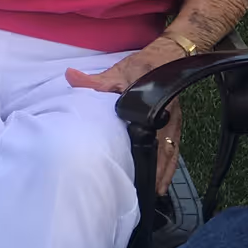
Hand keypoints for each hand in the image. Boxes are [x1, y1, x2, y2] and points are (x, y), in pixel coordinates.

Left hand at [67, 37, 187, 193]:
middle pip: (164, 151)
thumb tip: (71, 76)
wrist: (169, 55)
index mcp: (153, 109)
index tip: (138, 175)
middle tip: (147, 193)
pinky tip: (164, 177)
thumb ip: (96, 80)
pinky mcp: (175, 124)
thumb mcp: (119, 71)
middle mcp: (167, 120)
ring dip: (164, 172)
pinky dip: (170, 164)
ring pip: (171, 153)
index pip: (149, 137)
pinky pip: (174, 148)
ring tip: (156, 192)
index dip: (145, 157)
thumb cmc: (144, 65)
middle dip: (157, 173)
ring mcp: (173, 124)